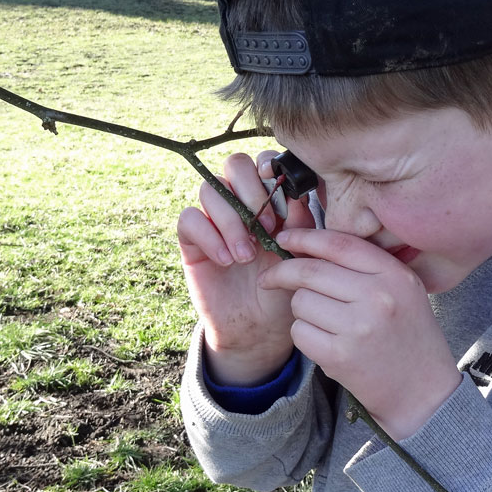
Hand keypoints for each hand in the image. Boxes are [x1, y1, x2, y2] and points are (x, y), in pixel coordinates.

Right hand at [178, 151, 315, 384]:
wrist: (261, 329)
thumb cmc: (286, 289)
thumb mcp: (301, 256)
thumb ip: (301, 224)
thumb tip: (295, 194)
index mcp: (270, 199)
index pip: (265, 162)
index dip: (273, 174)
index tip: (286, 209)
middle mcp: (240, 202)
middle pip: (235, 164)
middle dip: (251, 191)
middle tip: (268, 228)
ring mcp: (214, 219)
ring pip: (210, 190)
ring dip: (232, 221)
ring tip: (247, 256)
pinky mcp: (192, 240)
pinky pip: (190, 218)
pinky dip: (210, 237)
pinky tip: (228, 261)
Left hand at [261, 227, 462, 438]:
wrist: (422, 390)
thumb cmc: (408, 335)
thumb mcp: (403, 290)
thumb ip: (366, 266)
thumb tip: (309, 245)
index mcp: (394, 275)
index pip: (339, 244)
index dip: (304, 237)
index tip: (284, 237)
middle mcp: (378, 296)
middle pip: (310, 271)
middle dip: (283, 273)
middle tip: (270, 279)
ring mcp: (358, 327)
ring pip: (301, 302)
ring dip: (302, 311)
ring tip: (326, 324)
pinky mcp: (340, 356)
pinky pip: (300, 332)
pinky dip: (304, 336)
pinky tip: (326, 343)